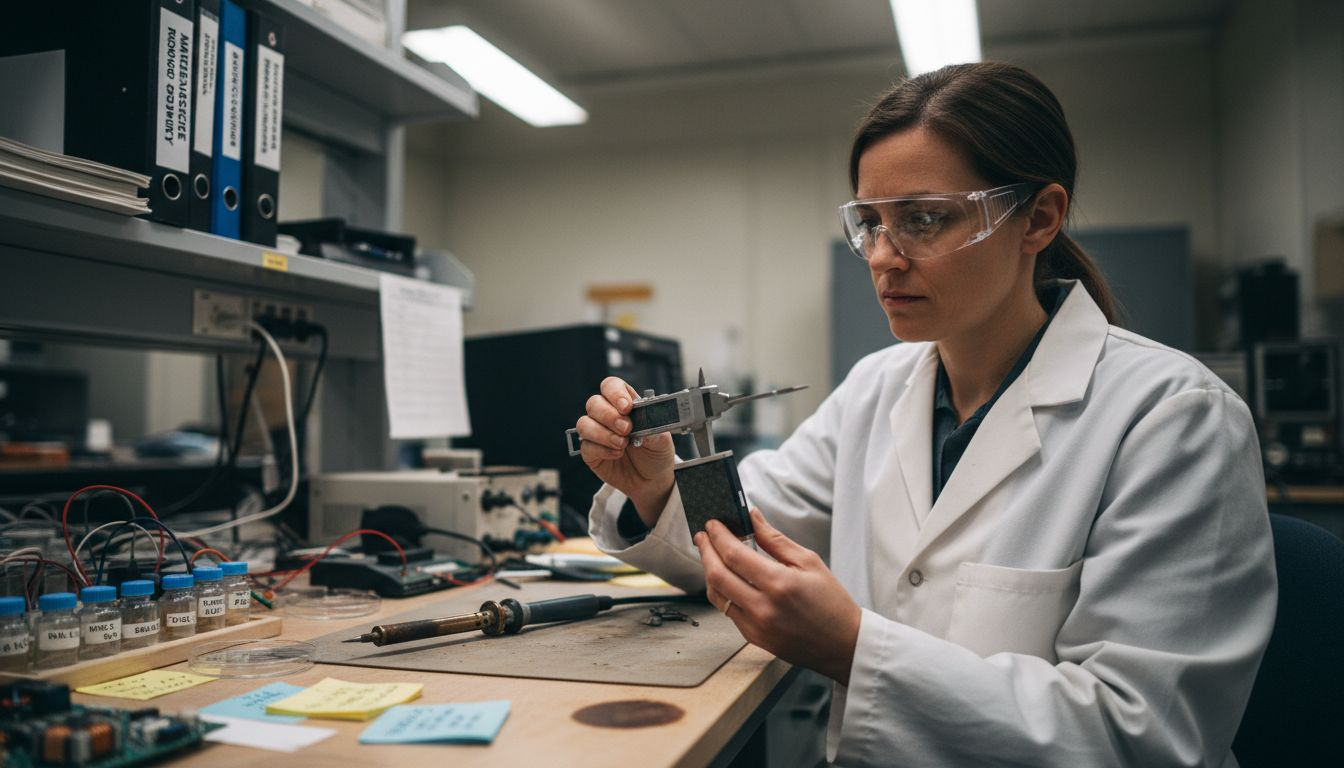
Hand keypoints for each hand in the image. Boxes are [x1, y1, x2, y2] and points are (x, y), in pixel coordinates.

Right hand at [575, 376, 674, 525]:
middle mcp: (607, 415)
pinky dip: (602, 450)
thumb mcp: (662, 438)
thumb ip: (653, 427)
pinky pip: (586, 446)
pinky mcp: (591, 453)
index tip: (626, 407)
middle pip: (594, 403)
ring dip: (603, 433)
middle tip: (626, 429)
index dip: (615, 393)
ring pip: (584, 424)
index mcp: (625, 404)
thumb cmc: (656, 453)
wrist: (653, 480)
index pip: (611, 386)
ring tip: (623, 444)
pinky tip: (617, 454)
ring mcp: (597, 433)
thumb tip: (642, 421)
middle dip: (609, 415)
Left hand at [695, 509, 860, 684]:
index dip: (718, 536)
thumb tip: (753, 518)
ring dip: (709, 572)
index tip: (712, 524)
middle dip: (705, 550)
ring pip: (717, 595)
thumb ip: (775, 540)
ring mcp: (756, 627)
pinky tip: (727, 579)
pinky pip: (728, 611)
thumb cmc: (832, 602)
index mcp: (779, 584)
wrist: (844, 644)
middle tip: (703, 536)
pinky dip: (723, 592)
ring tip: (711, 555)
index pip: (734, 555)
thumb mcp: (809, 562)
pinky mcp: (754, 639)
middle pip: (717, 575)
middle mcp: (763, 608)